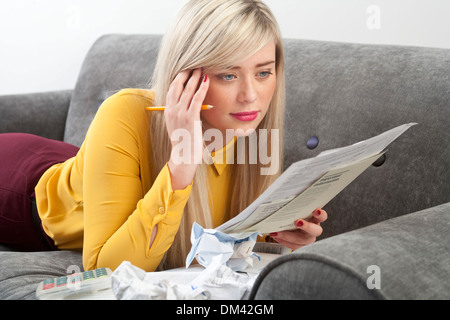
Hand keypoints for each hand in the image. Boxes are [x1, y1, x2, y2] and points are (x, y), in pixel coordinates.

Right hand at [165, 68, 208, 189]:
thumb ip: (179, 112)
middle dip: (187, 73)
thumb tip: (186, 100)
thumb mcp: (177, 123)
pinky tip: (206, 81)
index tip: (186, 69)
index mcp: (168, 110)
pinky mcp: (190, 117)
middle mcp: (172, 110)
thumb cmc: (183, 140)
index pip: (172, 88)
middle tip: (195, 65)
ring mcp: (180, 113)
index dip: (179, 77)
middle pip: (179, 85)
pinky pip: (196, 99)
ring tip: (202, 69)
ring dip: (196, 77)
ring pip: (188, 90)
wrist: (184, 154)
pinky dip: (202, 88)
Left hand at [269, 208, 327, 250]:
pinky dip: (283, 240)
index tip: (316, 211)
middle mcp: (314, 229)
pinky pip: (293, 246)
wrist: (292, 225)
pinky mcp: (300, 246)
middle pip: (315, 231)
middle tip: (297, 222)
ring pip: (301, 240)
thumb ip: (295, 206)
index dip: (320, 214)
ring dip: (288, 236)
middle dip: (306, 226)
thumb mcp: (296, 209)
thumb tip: (283, 197)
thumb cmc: (295, 215)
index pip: (322, 216)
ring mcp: (308, 239)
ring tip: (276, 232)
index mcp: (315, 219)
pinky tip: (275, 235)